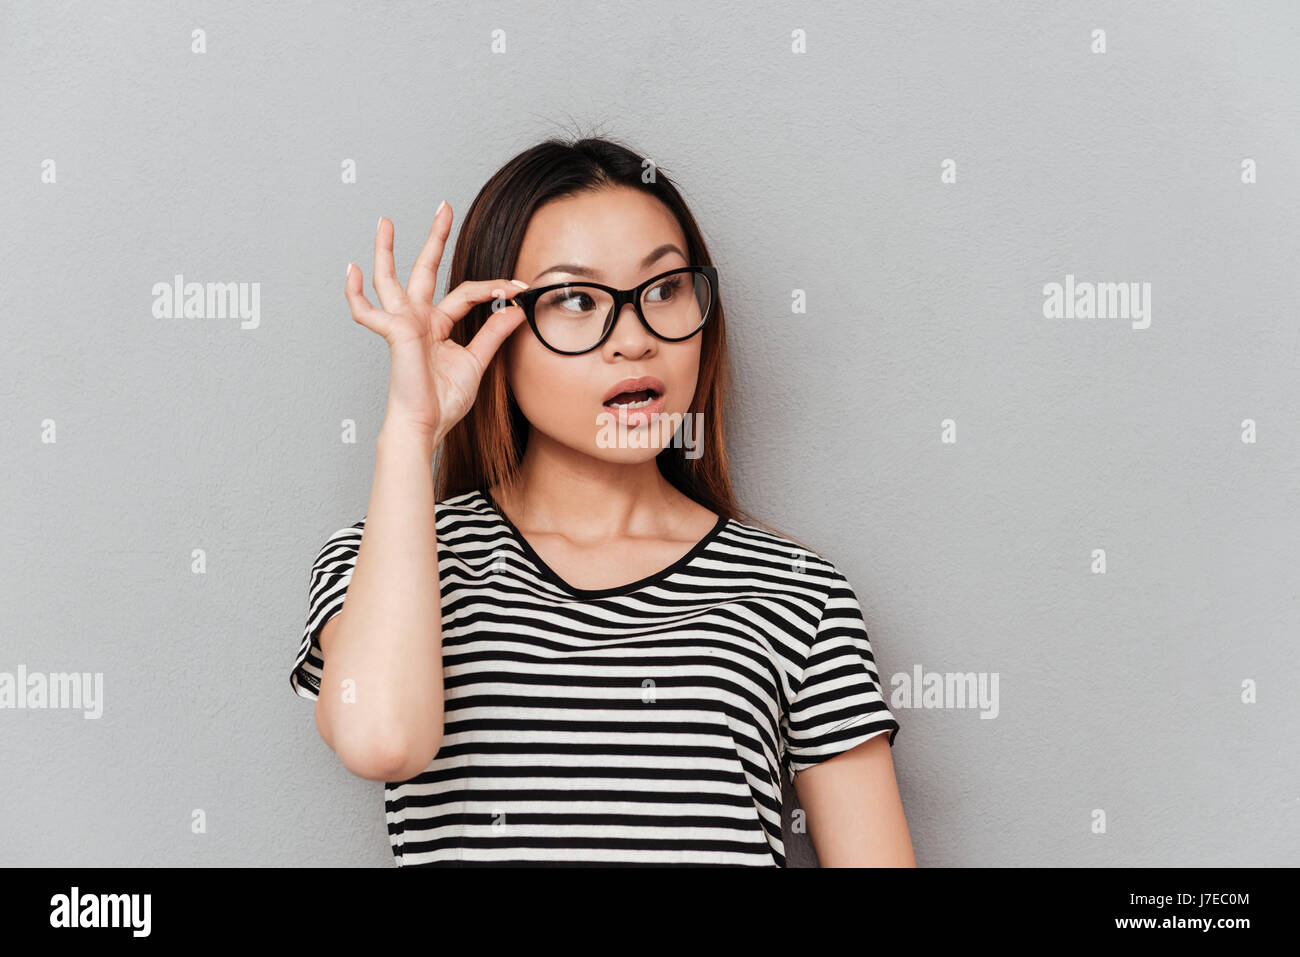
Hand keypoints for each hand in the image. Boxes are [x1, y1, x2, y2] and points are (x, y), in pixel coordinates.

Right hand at [344, 204, 528, 444]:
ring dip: (386, 249)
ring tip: (385, 221)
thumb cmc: (443, 400)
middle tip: (444, 207)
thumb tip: (514, 309)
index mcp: (437, 324)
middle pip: (426, 269)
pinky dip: (355, 294)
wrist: (427, 424)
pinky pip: (368, 312)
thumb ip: (493, 333)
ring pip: (390, 279)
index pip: (468, 293)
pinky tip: (351, 272)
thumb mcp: (476, 362)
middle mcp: (418, 319)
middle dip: (435, 237)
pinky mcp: (394, 333)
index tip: (520, 289)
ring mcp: (403, 324)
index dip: (495, 288)